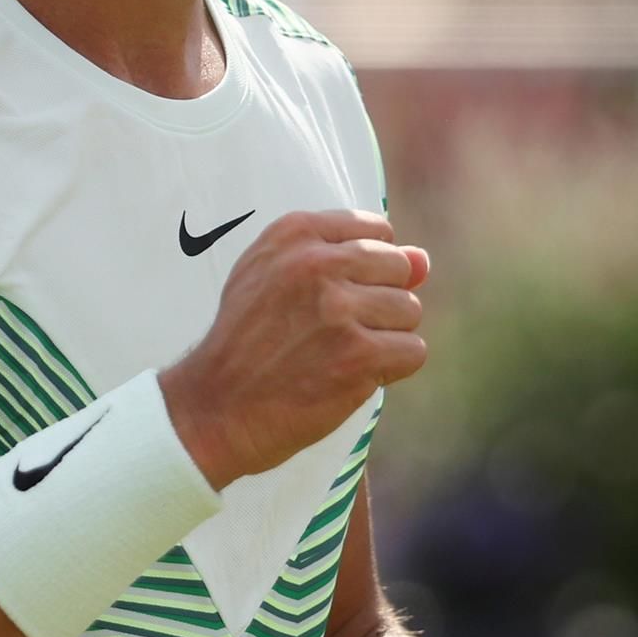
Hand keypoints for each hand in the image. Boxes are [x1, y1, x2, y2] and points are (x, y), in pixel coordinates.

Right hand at [159, 209, 428, 488]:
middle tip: (339, 330)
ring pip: (410, 310)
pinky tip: (352, 376)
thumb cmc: (248, 340)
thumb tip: (424, 258)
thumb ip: (350, 256)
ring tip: (341, 354)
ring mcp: (338, 309)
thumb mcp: (276, 277)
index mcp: (294, 233)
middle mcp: (317, 263)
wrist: (214, 407)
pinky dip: (391, 370)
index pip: (377, 229)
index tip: (341, 292)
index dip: (370, 267)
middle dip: (382, 301)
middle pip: (400, 267)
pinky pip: (413, 351)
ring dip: (387, 338)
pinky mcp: (356, 355)